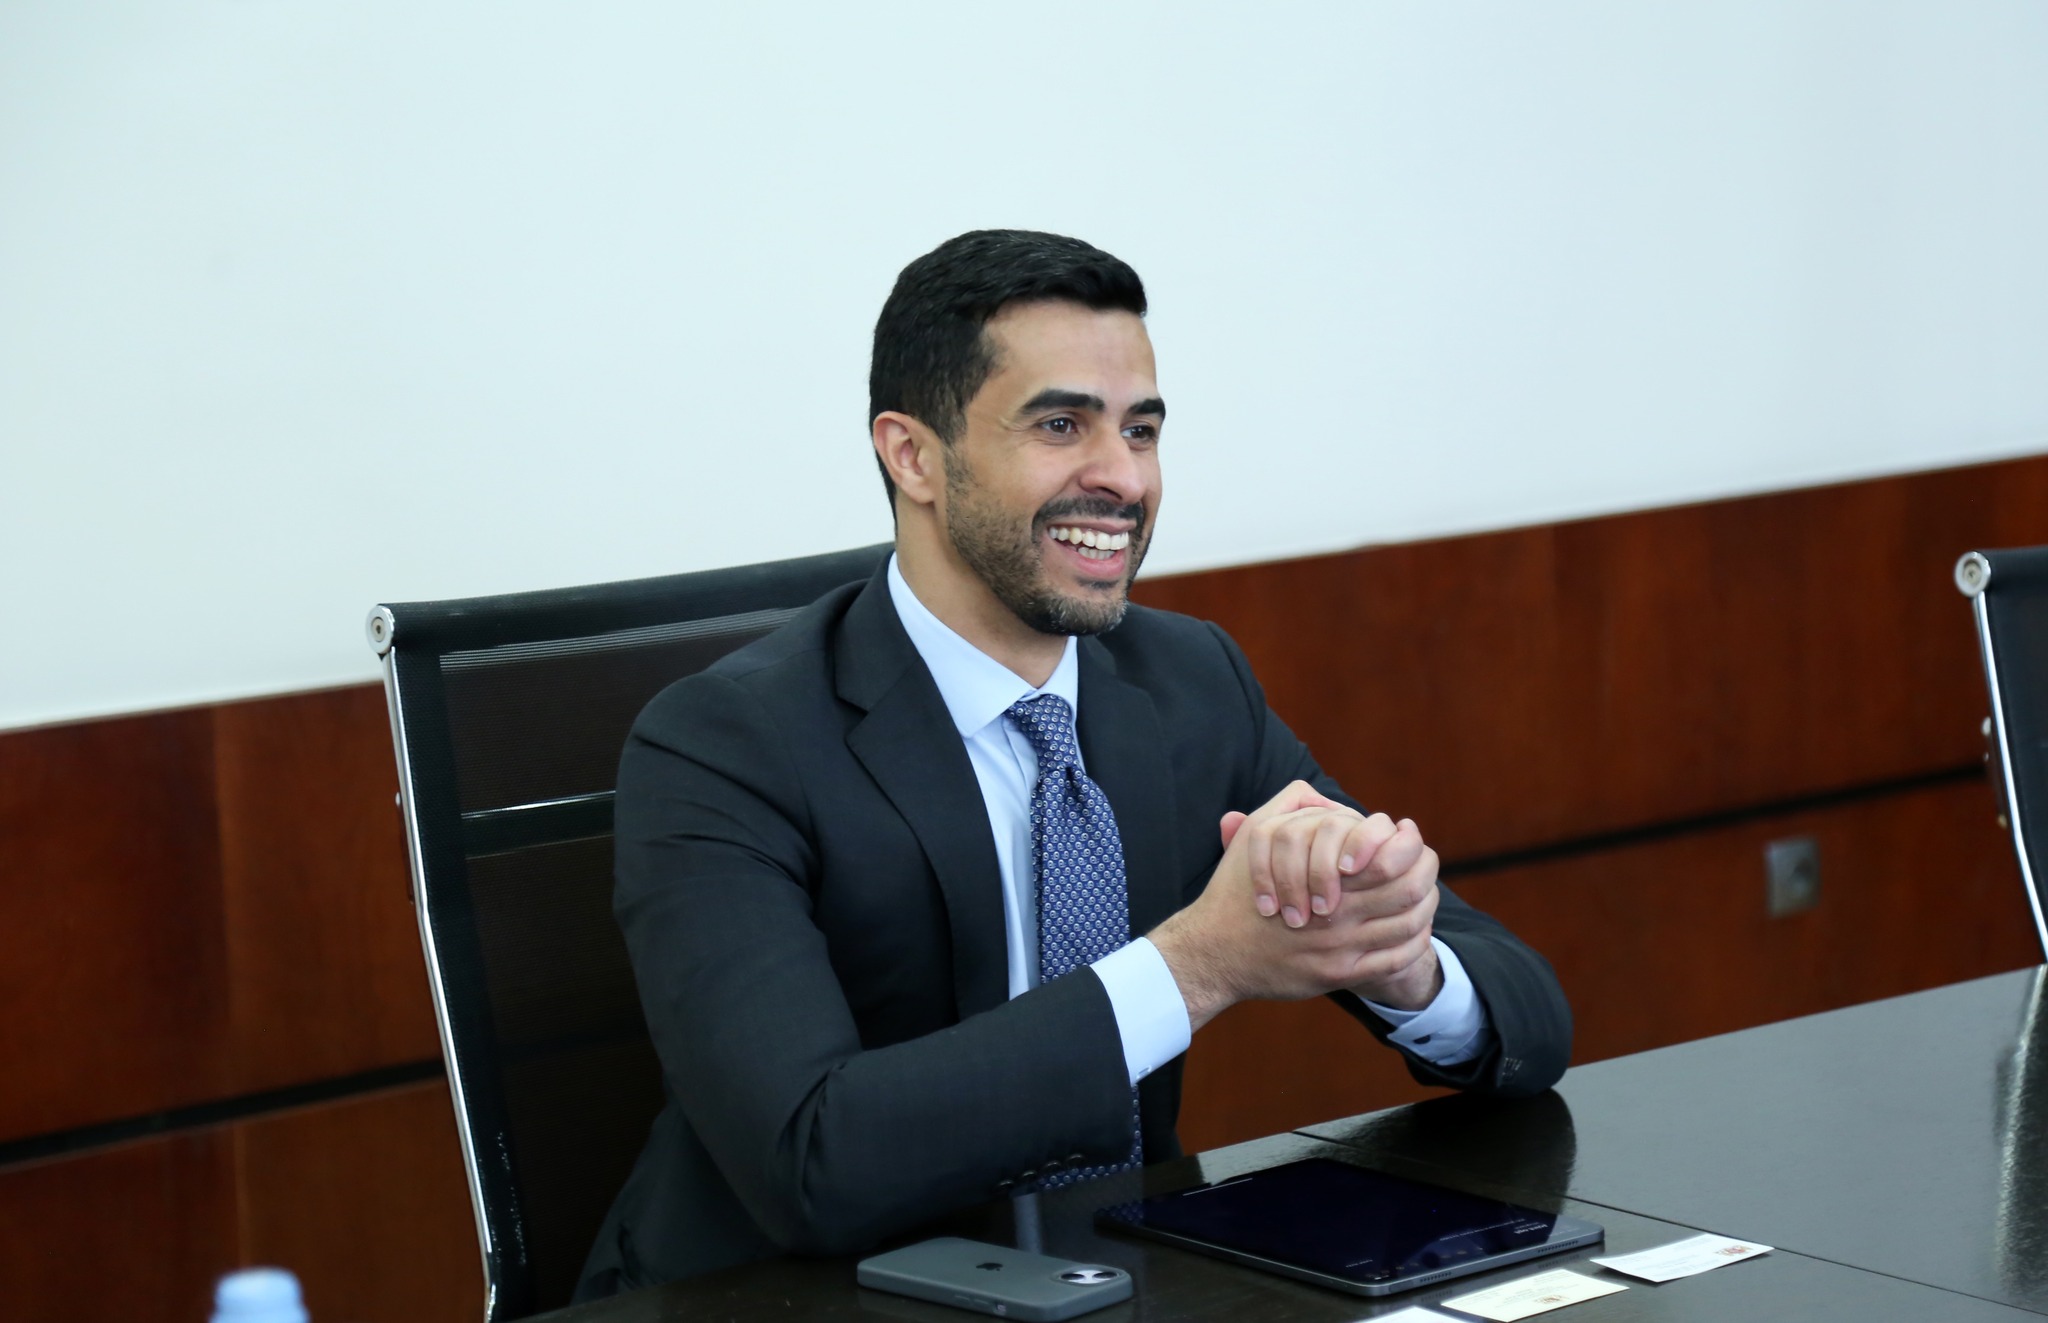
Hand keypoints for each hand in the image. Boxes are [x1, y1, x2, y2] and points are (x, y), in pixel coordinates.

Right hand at [1147, 782, 1441, 1028]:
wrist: (1214, 950)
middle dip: (1426, 875)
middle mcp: (1336, 912)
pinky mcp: (1338, 975)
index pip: (1391, 858)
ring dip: (1425, 910)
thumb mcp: (1254, 835)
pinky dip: (1413, 945)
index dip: (1410, 845)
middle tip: (1426, 867)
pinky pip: (1394, 961)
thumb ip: (1287, 807)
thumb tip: (1317, 792)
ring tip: (1426, 898)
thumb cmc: (1235, 891)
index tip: (1410, 837)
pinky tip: (1413, 932)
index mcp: (1324, 873)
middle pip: (1407, 890)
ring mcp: (1339, 946)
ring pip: (1406, 926)